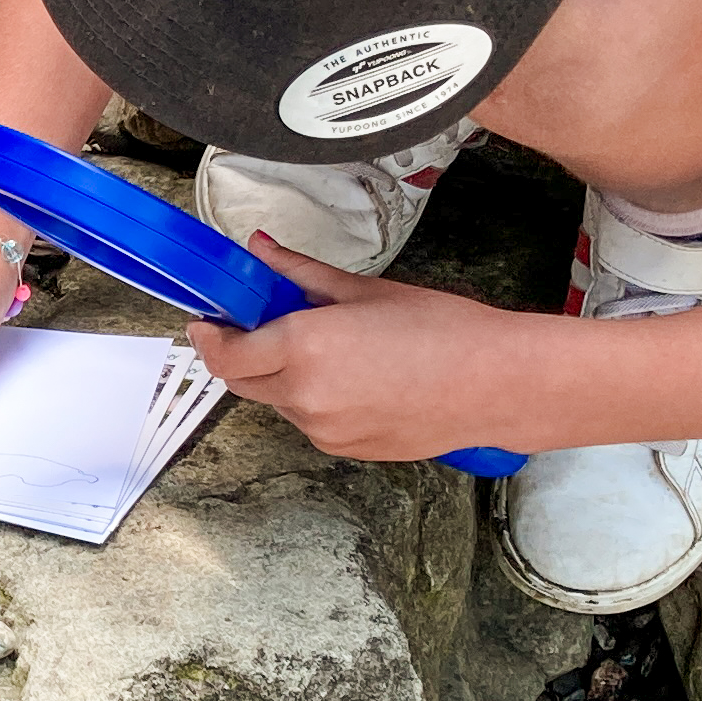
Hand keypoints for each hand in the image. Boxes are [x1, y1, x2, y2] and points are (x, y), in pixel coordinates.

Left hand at [188, 236, 520, 462]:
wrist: (495, 383)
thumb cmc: (442, 332)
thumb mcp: (363, 291)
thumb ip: (300, 274)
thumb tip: (261, 250)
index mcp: (304, 346)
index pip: (225, 353)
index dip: (209, 337)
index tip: (207, 322)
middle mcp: (305, 394)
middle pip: (242, 381)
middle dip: (243, 355)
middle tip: (263, 327)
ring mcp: (323, 428)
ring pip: (277, 401)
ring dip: (284, 377)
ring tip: (335, 351)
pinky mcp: (343, 450)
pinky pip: (309, 422)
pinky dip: (314, 400)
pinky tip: (357, 379)